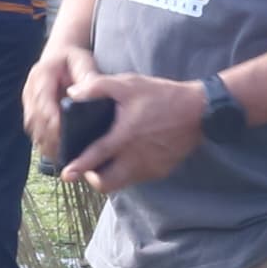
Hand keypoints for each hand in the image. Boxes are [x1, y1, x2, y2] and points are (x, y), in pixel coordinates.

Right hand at [21, 39, 89, 155]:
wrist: (59, 58)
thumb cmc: (74, 60)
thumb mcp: (83, 61)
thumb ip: (87, 76)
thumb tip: (83, 94)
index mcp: (41, 75)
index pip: (43, 101)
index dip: (52, 119)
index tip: (64, 134)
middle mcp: (30, 89)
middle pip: (35, 118)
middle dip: (49, 137)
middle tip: (65, 152)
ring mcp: (28, 101)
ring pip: (32, 127)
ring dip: (45, 143)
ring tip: (62, 157)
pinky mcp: (31, 111)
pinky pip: (34, 130)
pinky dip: (45, 143)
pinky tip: (58, 153)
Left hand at [57, 72, 207, 193]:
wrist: (200, 111)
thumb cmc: (162, 96)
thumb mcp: (129, 84)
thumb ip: (98, 87)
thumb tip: (72, 94)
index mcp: (125, 137)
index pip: (96, 158)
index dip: (79, 167)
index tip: (66, 174)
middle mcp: (136, 158)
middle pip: (106, 184)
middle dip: (93, 178)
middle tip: (88, 166)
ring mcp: (150, 168)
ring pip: (122, 183)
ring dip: (110, 175)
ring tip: (106, 160)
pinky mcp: (161, 171)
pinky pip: (138, 178)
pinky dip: (128, 171)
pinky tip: (127, 155)